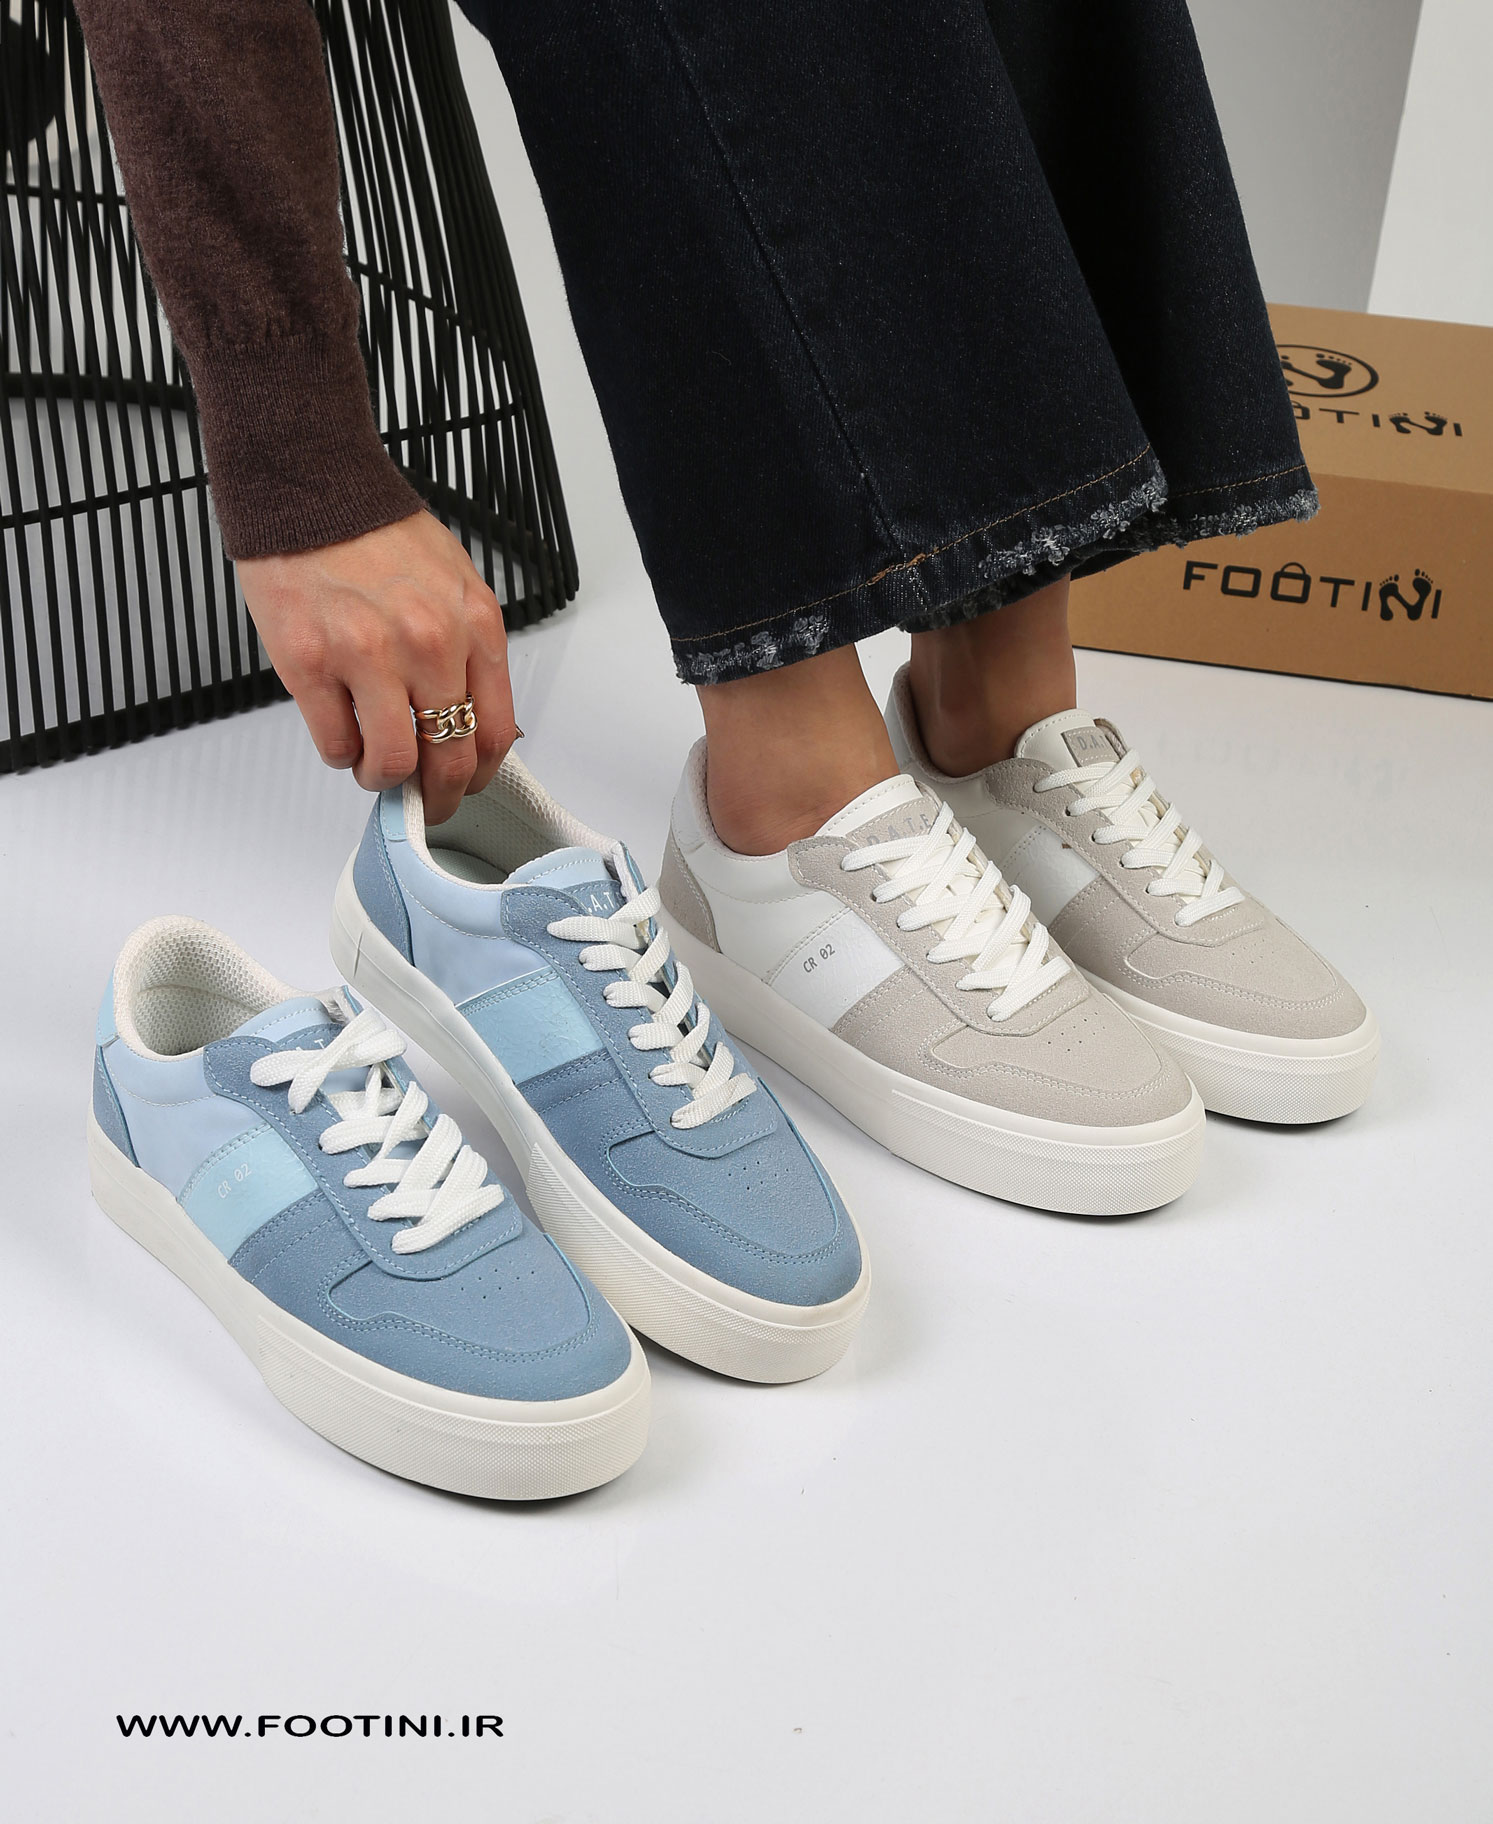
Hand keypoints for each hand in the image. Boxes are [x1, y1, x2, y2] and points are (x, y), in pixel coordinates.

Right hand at [239, 511, 516, 825]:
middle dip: (436, 796)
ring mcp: (367, 656)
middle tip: (421, 800)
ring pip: (391, 762)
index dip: (478, 774)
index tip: (463, 783)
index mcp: (473, 626)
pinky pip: (334, 743)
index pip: (494, 732)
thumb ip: (467, 650)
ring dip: (382, 779)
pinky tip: (340, 734)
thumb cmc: (377, 533)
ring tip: (372, 767)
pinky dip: (340, 753)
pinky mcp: (308, 663)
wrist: (310, 486)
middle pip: (449, 758)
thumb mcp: (453, 586)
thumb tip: (471, 719)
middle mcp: (428, 644)